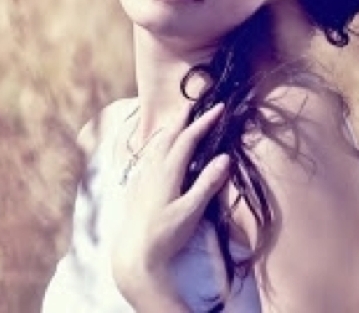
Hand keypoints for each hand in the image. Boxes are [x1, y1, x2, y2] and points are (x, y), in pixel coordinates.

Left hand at [111, 103, 230, 305]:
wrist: (134, 254)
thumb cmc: (165, 235)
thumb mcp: (191, 212)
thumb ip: (207, 184)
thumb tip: (224, 157)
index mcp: (168, 171)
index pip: (188, 138)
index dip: (204, 122)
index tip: (219, 108)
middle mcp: (153, 168)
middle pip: (170, 135)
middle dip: (184, 118)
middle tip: (195, 104)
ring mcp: (143, 176)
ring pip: (157, 143)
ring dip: (170, 128)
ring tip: (178, 120)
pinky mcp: (136, 185)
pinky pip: (148, 154)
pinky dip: (158, 143)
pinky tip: (157, 148)